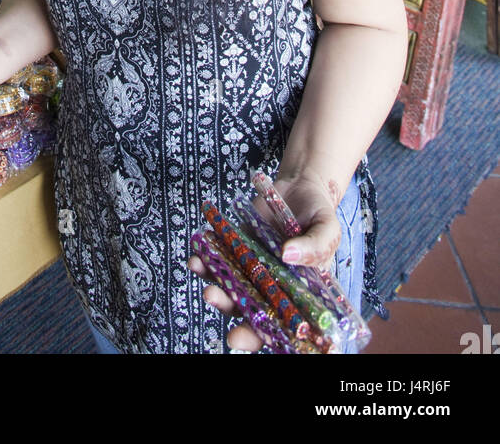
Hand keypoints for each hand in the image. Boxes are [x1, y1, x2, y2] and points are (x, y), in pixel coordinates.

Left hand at [188, 171, 341, 352]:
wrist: (300, 187)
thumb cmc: (319, 216)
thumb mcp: (327, 230)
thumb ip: (314, 246)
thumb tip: (287, 254)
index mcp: (297, 295)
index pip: (278, 326)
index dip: (259, 336)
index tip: (239, 338)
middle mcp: (271, 288)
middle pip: (248, 310)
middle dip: (228, 308)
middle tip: (212, 297)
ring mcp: (252, 269)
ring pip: (229, 285)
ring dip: (211, 279)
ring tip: (198, 267)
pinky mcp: (238, 248)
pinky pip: (219, 256)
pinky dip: (206, 255)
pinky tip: (198, 249)